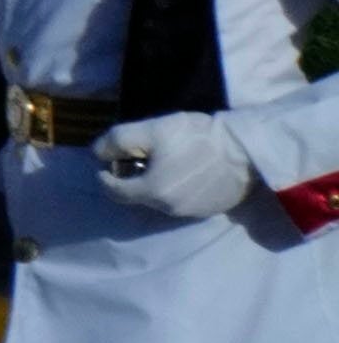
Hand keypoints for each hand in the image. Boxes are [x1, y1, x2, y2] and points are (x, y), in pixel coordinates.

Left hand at [91, 110, 263, 222]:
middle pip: (139, 196)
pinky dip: (176, 189)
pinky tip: (184, 170)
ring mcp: (194, 212)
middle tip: (135, 158)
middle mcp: (171, 210)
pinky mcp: (212, 209)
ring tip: (162, 162)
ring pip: (161, 200)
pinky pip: (183, 201)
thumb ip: (118, 141)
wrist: (246, 149)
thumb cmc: (196, 138)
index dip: (105, 178)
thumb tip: (97, 153)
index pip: (115, 192)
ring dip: (155, 184)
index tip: (104, 165)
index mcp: (153, 192)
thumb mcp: (151, 130)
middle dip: (131, 179)